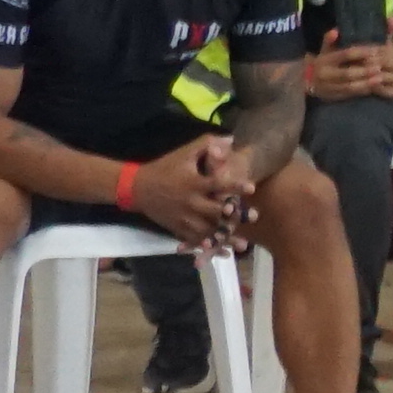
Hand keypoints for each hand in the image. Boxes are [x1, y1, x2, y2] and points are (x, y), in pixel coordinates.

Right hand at [126, 140, 250, 249]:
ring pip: (207, 230)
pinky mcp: (178, 228)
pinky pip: (196, 241)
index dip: (234, 185)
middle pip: (215, 211)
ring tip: (244, 245)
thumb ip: (207, 145)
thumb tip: (231, 138)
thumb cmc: (165, 167)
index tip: (252, 187)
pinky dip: (210, 247)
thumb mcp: (183, 154)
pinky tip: (225, 254)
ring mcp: (183, 218)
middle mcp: (189, 202)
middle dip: (235, 215)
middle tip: (255, 216)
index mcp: (193, 182)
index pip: (217, 184)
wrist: (136, 188)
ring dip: (226, 237)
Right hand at [305, 34, 392, 101]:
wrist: (307, 82)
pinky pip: (350, 95)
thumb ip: (329, 41)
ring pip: (350, 86)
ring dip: (366, 83)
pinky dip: (363, 91)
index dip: (361, 53)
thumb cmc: (322, 63)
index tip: (375, 50)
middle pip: (347, 73)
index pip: (345, 55)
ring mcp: (329, 87)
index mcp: (324, 60)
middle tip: (379, 67)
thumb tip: (335, 30)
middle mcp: (326, 74)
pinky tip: (374, 87)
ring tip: (380, 79)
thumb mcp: (324, 51)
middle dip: (364, 71)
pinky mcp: (334, 97)